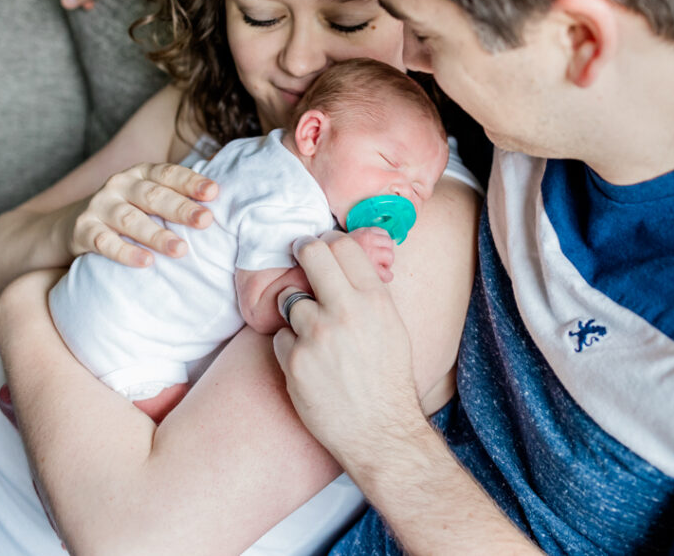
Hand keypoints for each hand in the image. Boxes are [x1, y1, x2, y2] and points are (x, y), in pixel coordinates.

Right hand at [71, 162, 216, 266]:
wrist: (78, 226)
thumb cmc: (132, 212)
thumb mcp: (153, 199)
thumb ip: (181, 197)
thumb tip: (223, 199)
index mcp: (142, 173)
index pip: (168, 173)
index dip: (191, 182)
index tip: (214, 192)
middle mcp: (120, 184)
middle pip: (152, 195)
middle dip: (180, 208)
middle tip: (205, 221)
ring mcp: (99, 206)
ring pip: (130, 219)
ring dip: (156, 235)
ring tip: (180, 250)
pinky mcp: (83, 230)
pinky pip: (104, 242)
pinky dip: (125, 253)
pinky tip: (146, 262)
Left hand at [272, 232, 424, 465]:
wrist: (379, 431)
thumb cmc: (387, 380)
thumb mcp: (393, 327)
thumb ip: (370, 294)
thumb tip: (348, 263)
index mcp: (375, 300)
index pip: (344, 246)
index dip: (328, 242)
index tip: (321, 247)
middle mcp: (346, 310)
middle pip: (312, 254)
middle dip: (302, 250)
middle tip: (298, 252)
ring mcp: (317, 334)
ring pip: (290, 300)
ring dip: (296, 314)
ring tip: (316, 338)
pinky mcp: (294, 360)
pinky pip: (280, 338)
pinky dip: (290, 348)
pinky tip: (311, 365)